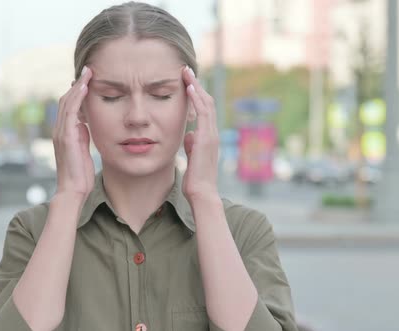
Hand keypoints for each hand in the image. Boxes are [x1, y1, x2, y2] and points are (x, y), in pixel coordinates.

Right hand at [53, 66, 94, 200]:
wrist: (73, 190)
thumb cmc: (80, 174)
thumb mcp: (83, 149)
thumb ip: (83, 135)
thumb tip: (86, 124)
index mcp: (64, 132)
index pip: (68, 105)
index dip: (77, 91)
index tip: (89, 79)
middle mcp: (59, 129)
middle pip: (66, 99)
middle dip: (78, 83)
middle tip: (89, 69)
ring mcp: (61, 132)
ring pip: (67, 101)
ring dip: (78, 85)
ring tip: (89, 72)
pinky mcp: (66, 137)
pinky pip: (70, 111)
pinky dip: (77, 97)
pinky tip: (85, 87)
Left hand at [181, 66, 219, 200]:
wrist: (202, 193)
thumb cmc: (196, 179)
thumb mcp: (192, 157)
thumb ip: (192, 144)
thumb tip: (188, 135)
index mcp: (208, 136)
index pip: (204, 109)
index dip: (196, 94)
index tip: (187, 81)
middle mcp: (212, 133)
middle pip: (207, 101)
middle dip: (196, 84)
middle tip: (185, 70)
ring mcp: (211, 135)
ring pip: (206, 103)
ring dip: (196, 86)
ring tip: (186, 72)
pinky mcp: (206, 139)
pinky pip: (203, 114)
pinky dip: (197, 99)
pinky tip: (190, 88)